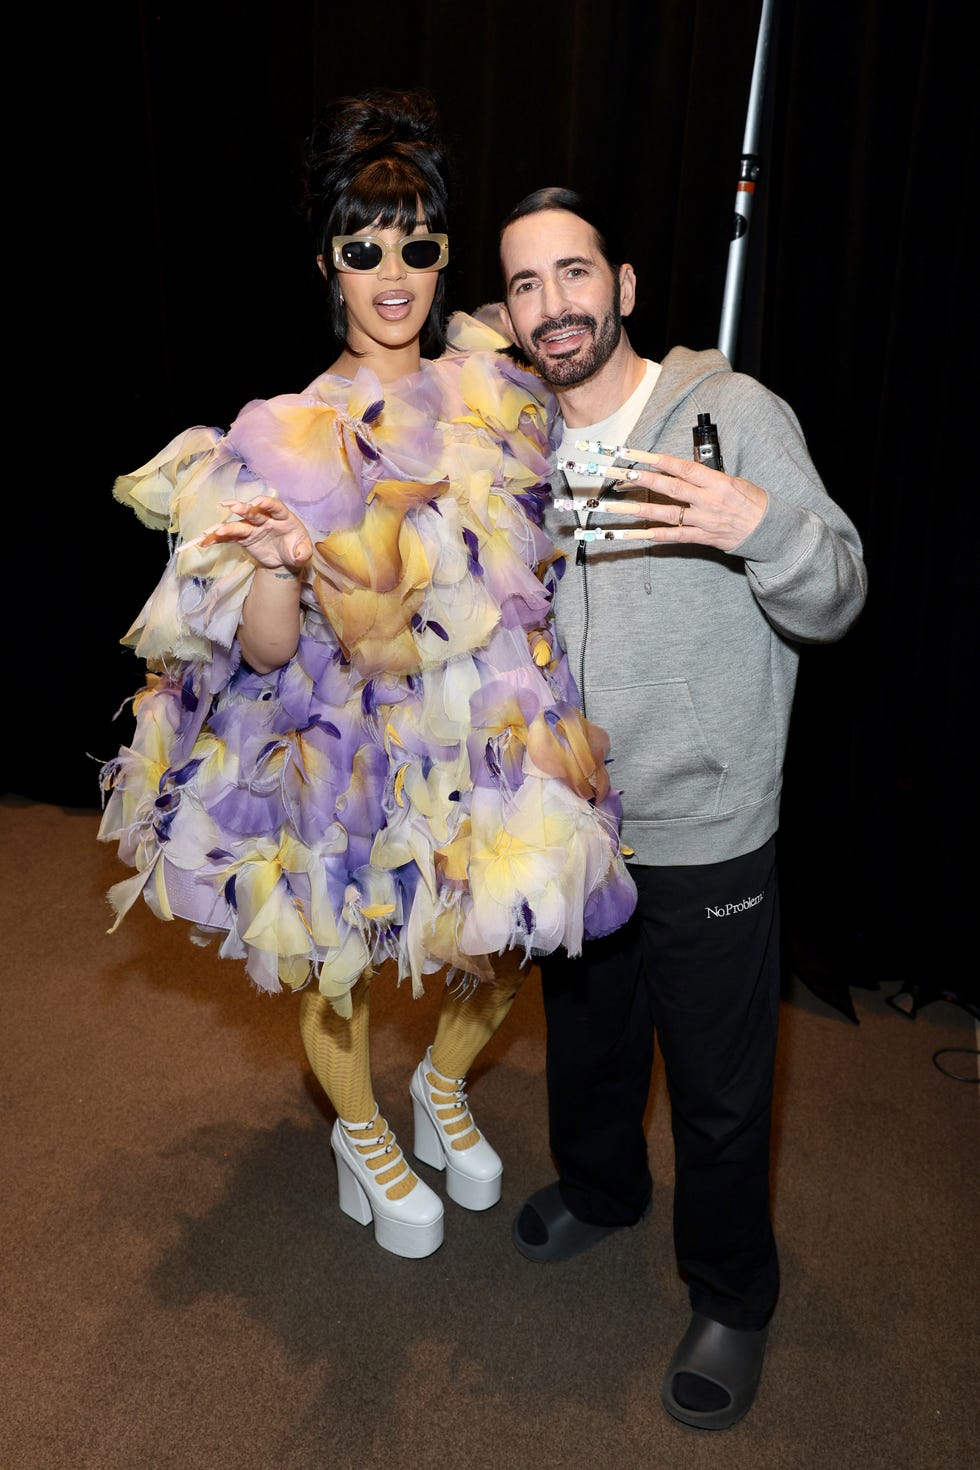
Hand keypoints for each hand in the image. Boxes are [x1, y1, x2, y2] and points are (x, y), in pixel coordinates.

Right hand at [200, 496, 312, 570]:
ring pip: (238, 525)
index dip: (267, 503)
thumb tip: (299, 554)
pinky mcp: (243, 538)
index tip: (258, 503)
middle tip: (233, 507)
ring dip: (225, 527)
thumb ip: (303, 552)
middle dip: (243, 509)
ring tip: (212, 532)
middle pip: (253, 512)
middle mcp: (265, 519)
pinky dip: (217, 539)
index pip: (275, 507)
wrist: (285, 558)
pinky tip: (204, 541)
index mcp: (282, 517)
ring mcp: (253, 528)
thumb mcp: (303, 552)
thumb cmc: (295, 549)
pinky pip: (229, 538)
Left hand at [606, 453, 767, 553]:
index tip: (640, 455)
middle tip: (622, 475)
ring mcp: (704, 521)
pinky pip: (676, 537)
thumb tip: (684, 469)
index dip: (660, 461)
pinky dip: (657, 535)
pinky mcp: (703, 538)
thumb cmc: (752, 502)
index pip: (684, 468)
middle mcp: (708, 501)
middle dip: (644, 480)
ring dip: (642, 509)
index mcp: (717, 482)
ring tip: (619, 506)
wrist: (769, 530)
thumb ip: (708, 477)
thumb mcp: (734, 481)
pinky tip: (638, 533)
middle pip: (670, 488)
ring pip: (668, 513)